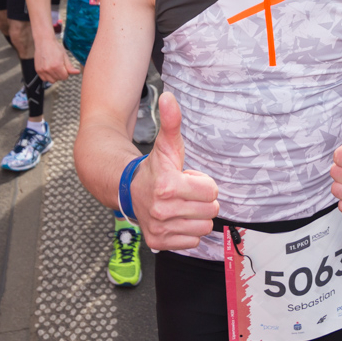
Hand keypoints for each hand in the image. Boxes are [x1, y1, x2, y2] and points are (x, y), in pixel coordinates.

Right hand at [33, 32, 80, 83]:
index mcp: (57, 66)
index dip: (66, 72)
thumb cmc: (55, 47)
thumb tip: (77, 72)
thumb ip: (70, 67)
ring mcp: (42, 70)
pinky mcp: (38, 70)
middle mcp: (49, 69)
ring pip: (52, 81)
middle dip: (60, 74)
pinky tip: (48, 69)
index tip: (64, 66)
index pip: (65, 77)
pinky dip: (47, 76)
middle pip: (59, 79)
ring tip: (53, 67)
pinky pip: (44, 79)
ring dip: (54, 76)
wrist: (44, 41)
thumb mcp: (65, 56)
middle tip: (58, 65)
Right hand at [132, 92, 219, 250]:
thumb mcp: (167, 145)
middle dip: (201, 200)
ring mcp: (160, 228)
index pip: (212, 191)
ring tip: (180, 205)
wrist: (130, 191)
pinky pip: (192, 242)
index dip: (203, 183)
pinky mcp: (159, 243)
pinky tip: (176, 219)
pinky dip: (187, 232)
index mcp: (168, 185)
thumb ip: (171, 121)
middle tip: (184, 192)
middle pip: (211, 210)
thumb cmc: (155, 168)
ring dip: (196, 216)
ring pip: (204, 227)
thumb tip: (169, 97)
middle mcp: (162, 210)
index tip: (188, 179)